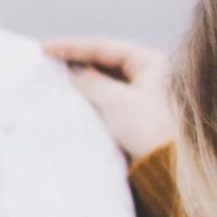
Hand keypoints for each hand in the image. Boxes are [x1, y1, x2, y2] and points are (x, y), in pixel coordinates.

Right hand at [43, 34, 176, 163]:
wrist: (171, 169)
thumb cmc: (149, 129)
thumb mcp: (116, 101)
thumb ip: (92, 82)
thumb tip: (75, 73)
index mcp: (151, 63)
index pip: (106, 48)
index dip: (73, 47)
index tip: (45, 48)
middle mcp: (151, 75)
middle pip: (107, 62)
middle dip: (78, 62)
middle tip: (48, 61)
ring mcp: (147, 96)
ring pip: (109, 82)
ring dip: (85, 81)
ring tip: (58, 78)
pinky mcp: (140, 117)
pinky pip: (113, 100)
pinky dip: (95, 98)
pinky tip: (77, 99)